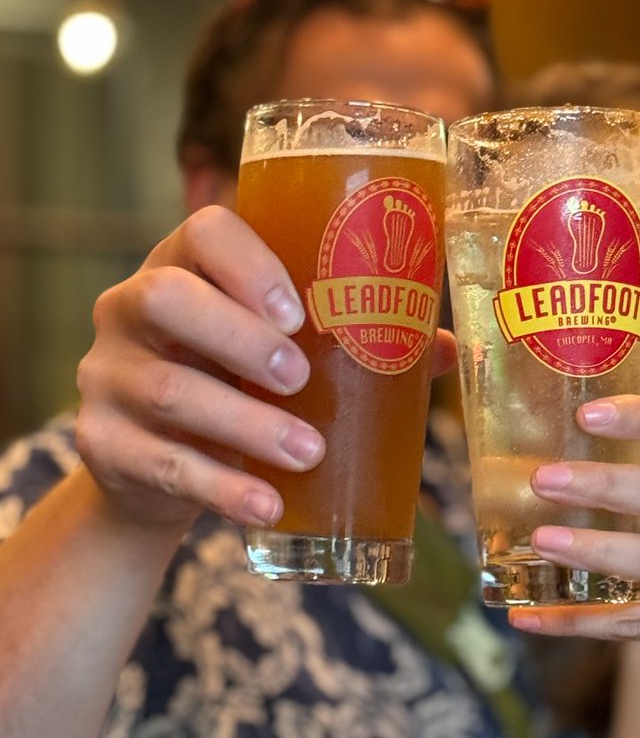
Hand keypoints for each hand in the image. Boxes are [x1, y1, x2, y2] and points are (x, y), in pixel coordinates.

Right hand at [75, 206, 455, 533]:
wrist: (150, 464)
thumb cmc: (231, 381)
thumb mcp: (273, 349)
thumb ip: (350, 339)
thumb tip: (441, 347)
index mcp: (182, 266)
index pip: (201, 232)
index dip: (247, 263)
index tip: (298, 310)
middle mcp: (130, 309)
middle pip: (166, 301)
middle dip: (240, 339)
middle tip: (302, 378)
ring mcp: (106, 378)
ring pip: (170, 392)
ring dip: (247, 426)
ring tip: (309, 453)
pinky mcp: (101, 445)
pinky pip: (161, 466)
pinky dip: (222, 488)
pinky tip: (267, 504)